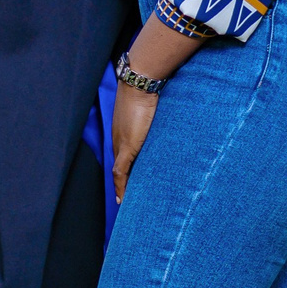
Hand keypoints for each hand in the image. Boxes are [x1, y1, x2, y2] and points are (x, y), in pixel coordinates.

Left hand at [111, 84, 156, 202]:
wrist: (140, 84)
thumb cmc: (147, 92)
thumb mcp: (150, 109)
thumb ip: (156, 120)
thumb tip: (167, 120)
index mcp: (122, 132)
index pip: (121, 157)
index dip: (124, 172)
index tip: (126, 185)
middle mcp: (119, 140)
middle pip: (119, 167)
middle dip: (123, 183)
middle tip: (127, 200)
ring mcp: (121, 144)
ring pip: (119, 172)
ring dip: (123, 188)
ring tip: (127, 203)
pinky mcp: (127, 147)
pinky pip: (121, 171)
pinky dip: (121, 186)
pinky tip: (123, 199)